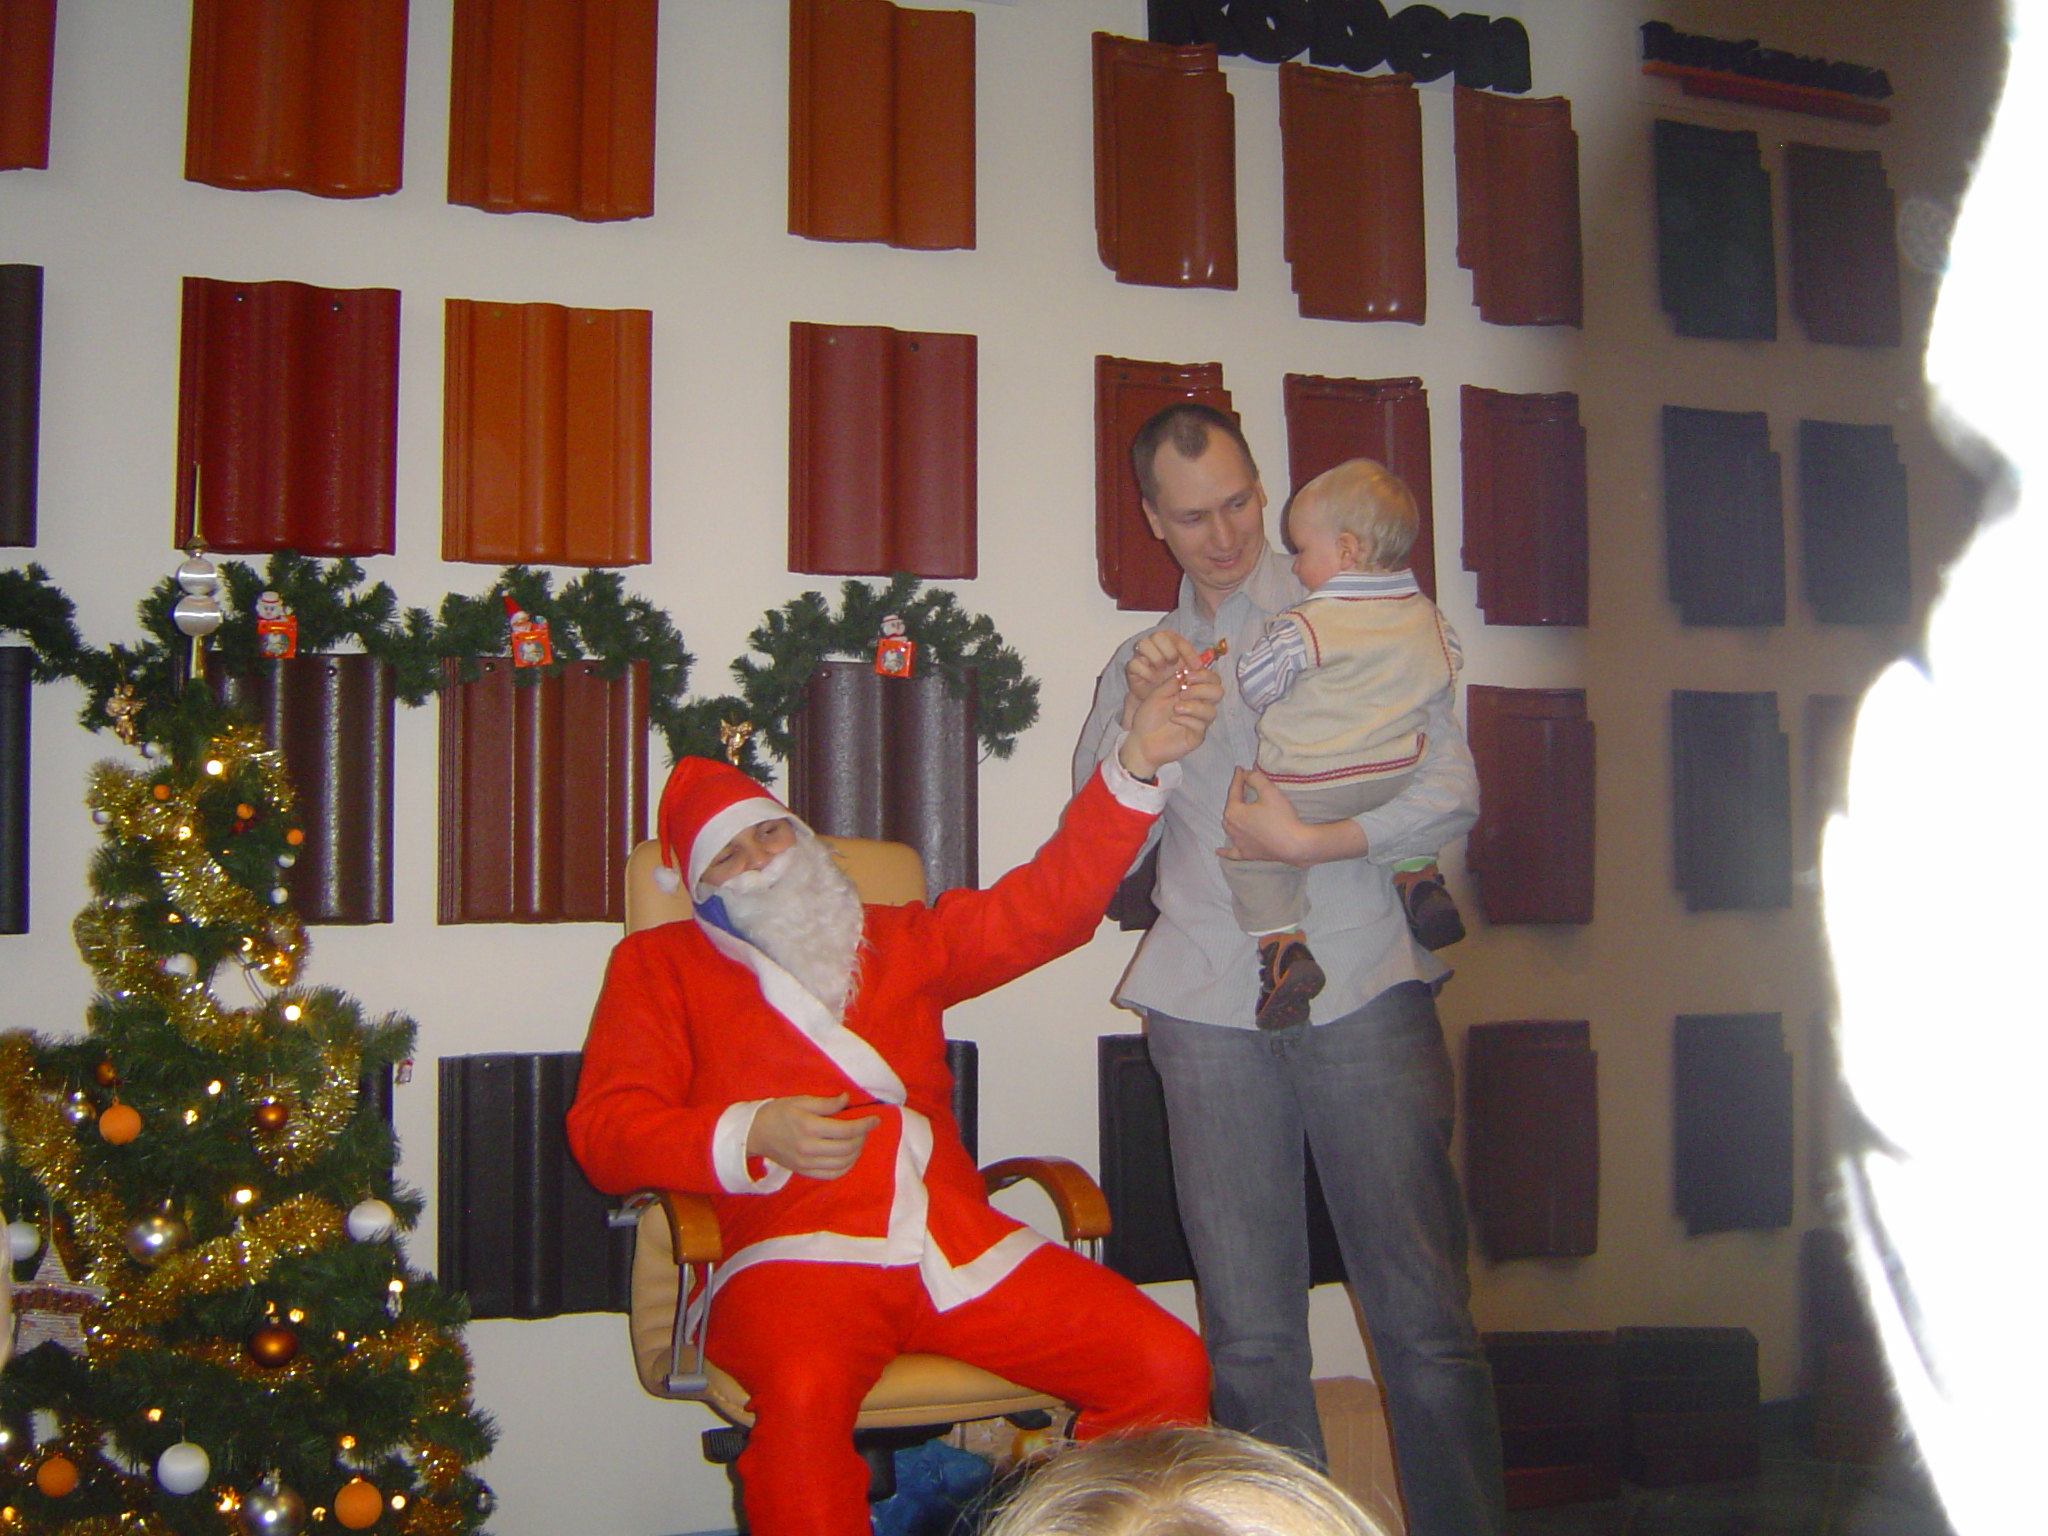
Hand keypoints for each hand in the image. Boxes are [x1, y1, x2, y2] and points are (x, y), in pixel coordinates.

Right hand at [745, 1094, 879, 1179]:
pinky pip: (832, 1175)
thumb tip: (847, 1099)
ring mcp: (806, 1163)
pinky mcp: (804, 1172)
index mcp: (809, 1127)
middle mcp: (809, 1148)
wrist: (755, 1133)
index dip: (865, 1125)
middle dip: (862, 1137)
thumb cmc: (779, 1112)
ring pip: (843, 1164)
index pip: (846, 1130)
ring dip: (856, 1152)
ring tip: (858, 1140)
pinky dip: (845, 1167)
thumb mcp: (801, 1101)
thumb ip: (826, 1103)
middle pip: (848, 1148)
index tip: (876, 1119)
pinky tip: (848, 1156)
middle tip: (865, 1128)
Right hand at [1121, 630, 1200, 727]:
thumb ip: (1194, 667)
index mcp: (1170, 642)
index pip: (1179, 639)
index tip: (1197, 666)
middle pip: (1159, 635)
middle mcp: (1154, 645)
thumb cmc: (1171, 681)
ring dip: (1156, 658)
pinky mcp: (1132, 667)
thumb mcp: (1186, 674)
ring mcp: (1141, 655)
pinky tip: (1153, 679)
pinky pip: (1134, 663)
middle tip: (1174, 664)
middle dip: (1169, 650)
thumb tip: (1204, 667)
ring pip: (1143, 644)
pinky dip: (1146, 671)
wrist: (1155, 697)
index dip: (1189, 652)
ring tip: (1162, 670)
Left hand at [1121, 666, 1220, 779]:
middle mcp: (1199, 706)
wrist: (1140, 741)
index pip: (1212, 680)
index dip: (1205, 675)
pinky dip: (1187, 719)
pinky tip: (1174, 719)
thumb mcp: (1158, 694)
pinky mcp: (1196, 737)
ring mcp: (1199, 722)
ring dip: (1193, 706)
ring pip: (1211, 711)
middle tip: (1183, 693)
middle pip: (1218, 692)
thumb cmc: (1148, 718)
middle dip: (1201, 689)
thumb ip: (1174, 682)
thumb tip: (1187, 668)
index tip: (1188, 676)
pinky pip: (1200, 726)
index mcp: (1192, 693)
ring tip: (1176, 708)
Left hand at [1218, 767, 1368, 867]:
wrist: (1294, 844)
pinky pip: (1232, 852)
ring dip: (1232, 818)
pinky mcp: (1247, 854)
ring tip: (1237, 810)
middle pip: (1231, 809)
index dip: (1238, 778)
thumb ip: (1255, 778)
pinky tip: (1218, 851)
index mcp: (1233, 811)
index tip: (1240, 769)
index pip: (1234, 791)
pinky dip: (1225, 851)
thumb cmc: (1281, 817)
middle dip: (1236, 797)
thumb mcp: (1269, 791)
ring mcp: (1238, 842)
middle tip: (1243, 787)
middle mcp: (1231, 828)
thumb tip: (1245, 774)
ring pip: (1230, 827)